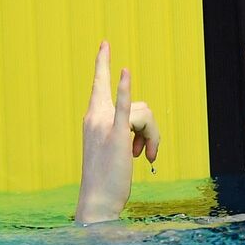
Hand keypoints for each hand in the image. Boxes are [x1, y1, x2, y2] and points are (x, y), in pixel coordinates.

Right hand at [74, 42, 161, 222]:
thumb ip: (124, 130)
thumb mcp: (113, 149)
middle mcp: (95, 116)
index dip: (102, 63)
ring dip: (152, 138)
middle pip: (139, 106)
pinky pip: (125, 107)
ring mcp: (104, 123)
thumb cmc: (106, 179)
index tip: (105, 44)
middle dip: (149, 129)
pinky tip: (125, 71)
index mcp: (92, 117)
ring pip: (145, 116)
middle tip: (145, 153)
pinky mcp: (116, 134)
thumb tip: (143, 130)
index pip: (99, 84)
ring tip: (144, 158)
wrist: (98, 200)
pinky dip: (124, 88)